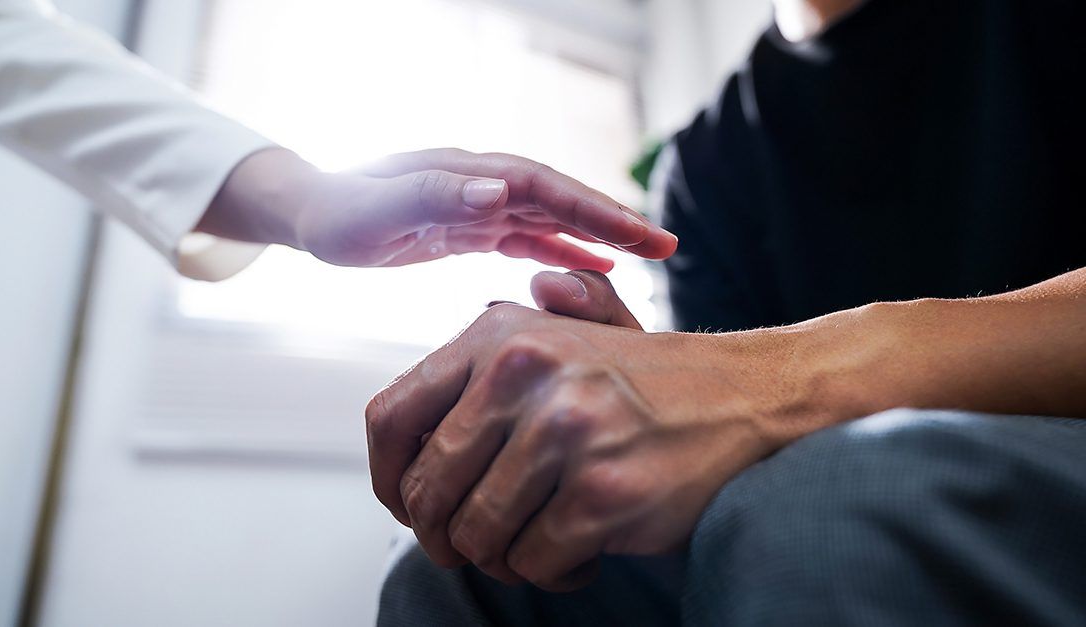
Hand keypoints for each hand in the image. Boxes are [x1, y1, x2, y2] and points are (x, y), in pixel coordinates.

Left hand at [199, 148, 677, 269]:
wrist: (310, 214)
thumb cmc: (338, 215)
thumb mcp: (378, 211)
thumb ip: (435, 197)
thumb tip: (501, 192)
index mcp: (467, 174)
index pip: (546, 187)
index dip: (596, 210)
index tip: (642, 236)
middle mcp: (481, 183)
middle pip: (561, 199)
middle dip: (613, 221)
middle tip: (668, 248)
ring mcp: (478, 204)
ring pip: (551, 218)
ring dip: (596, 235)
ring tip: (646, 259)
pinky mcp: (470, 227)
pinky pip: (526, 237)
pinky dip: (561, 249)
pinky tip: (590, 268)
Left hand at [366, 272, 806, 590]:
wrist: (749, 396)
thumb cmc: (643, 379)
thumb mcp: (562, 334)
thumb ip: (487, 351)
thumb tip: (412, 407)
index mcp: (498, 335)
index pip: (390, 418)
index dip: (387, 478)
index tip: (408, 506)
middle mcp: (524, 375)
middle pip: (428, 491)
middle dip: (443, 534)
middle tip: (475, 542)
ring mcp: (565, 434)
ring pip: (477, 537)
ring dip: (502, 556)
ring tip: (538, 539)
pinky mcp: (604, 494)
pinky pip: (534, 565)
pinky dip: (552, 573)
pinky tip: (583, 551)